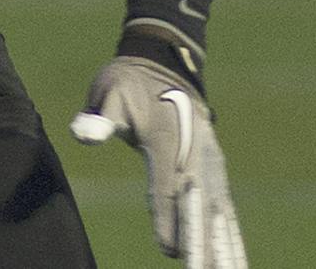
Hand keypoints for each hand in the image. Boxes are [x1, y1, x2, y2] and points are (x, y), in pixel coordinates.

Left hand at [70, 19, 245, 267]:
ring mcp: (209, 162)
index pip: (166, 187)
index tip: (169, 250)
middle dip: (200, 242)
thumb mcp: (107, 93)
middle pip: (198, 206)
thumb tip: (82, 134)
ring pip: (218, 211)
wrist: (162, 66)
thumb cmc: (126, 84)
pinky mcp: (215, 168)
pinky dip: (230, 233)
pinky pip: (224, 207)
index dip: (168, 219)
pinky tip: (233, 259)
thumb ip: (97, 118)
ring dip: (222, 244)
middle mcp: (195, 154)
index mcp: (168, 140)